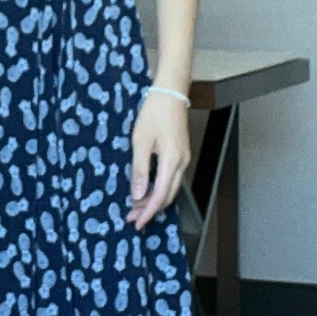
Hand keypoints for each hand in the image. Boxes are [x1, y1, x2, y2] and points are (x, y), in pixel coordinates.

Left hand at [126, 92, 191, 230]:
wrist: (170, 93)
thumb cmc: (154, 112)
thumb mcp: (140, 141)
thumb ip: (139, 169)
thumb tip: (137, 194)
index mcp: (172, 160)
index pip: (161, 194)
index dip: (148, 211)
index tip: (137, 222)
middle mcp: (182, 163)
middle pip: (168, 195)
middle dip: (150, 209)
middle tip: (132, 217)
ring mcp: (183, 159)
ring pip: (170, 188)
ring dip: (154, 200)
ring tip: (136, 207)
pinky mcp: (181, 155)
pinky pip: (171, 179)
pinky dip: (159, 189)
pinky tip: (146, 191)